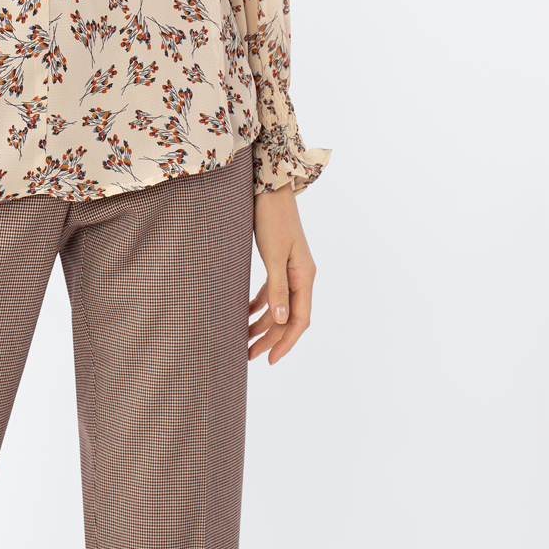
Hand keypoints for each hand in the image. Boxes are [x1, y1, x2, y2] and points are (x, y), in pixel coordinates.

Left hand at [248, 183, 316, 364]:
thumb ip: (278, 288)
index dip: (286, 342)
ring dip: (263, 323)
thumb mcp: (274, 255)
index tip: (270, 360)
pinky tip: (245, 313)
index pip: (300, 319)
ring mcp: (291, 268)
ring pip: (280, 306)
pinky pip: (272, 291)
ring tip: (244, 340)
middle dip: (271, 338)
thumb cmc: (272, 219)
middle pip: (289, 316)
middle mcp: (301, 275)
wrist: (269, 188)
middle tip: (249, 356)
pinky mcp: (279, 261)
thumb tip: (283, 321)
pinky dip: (260, 304)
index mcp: (305, 276)